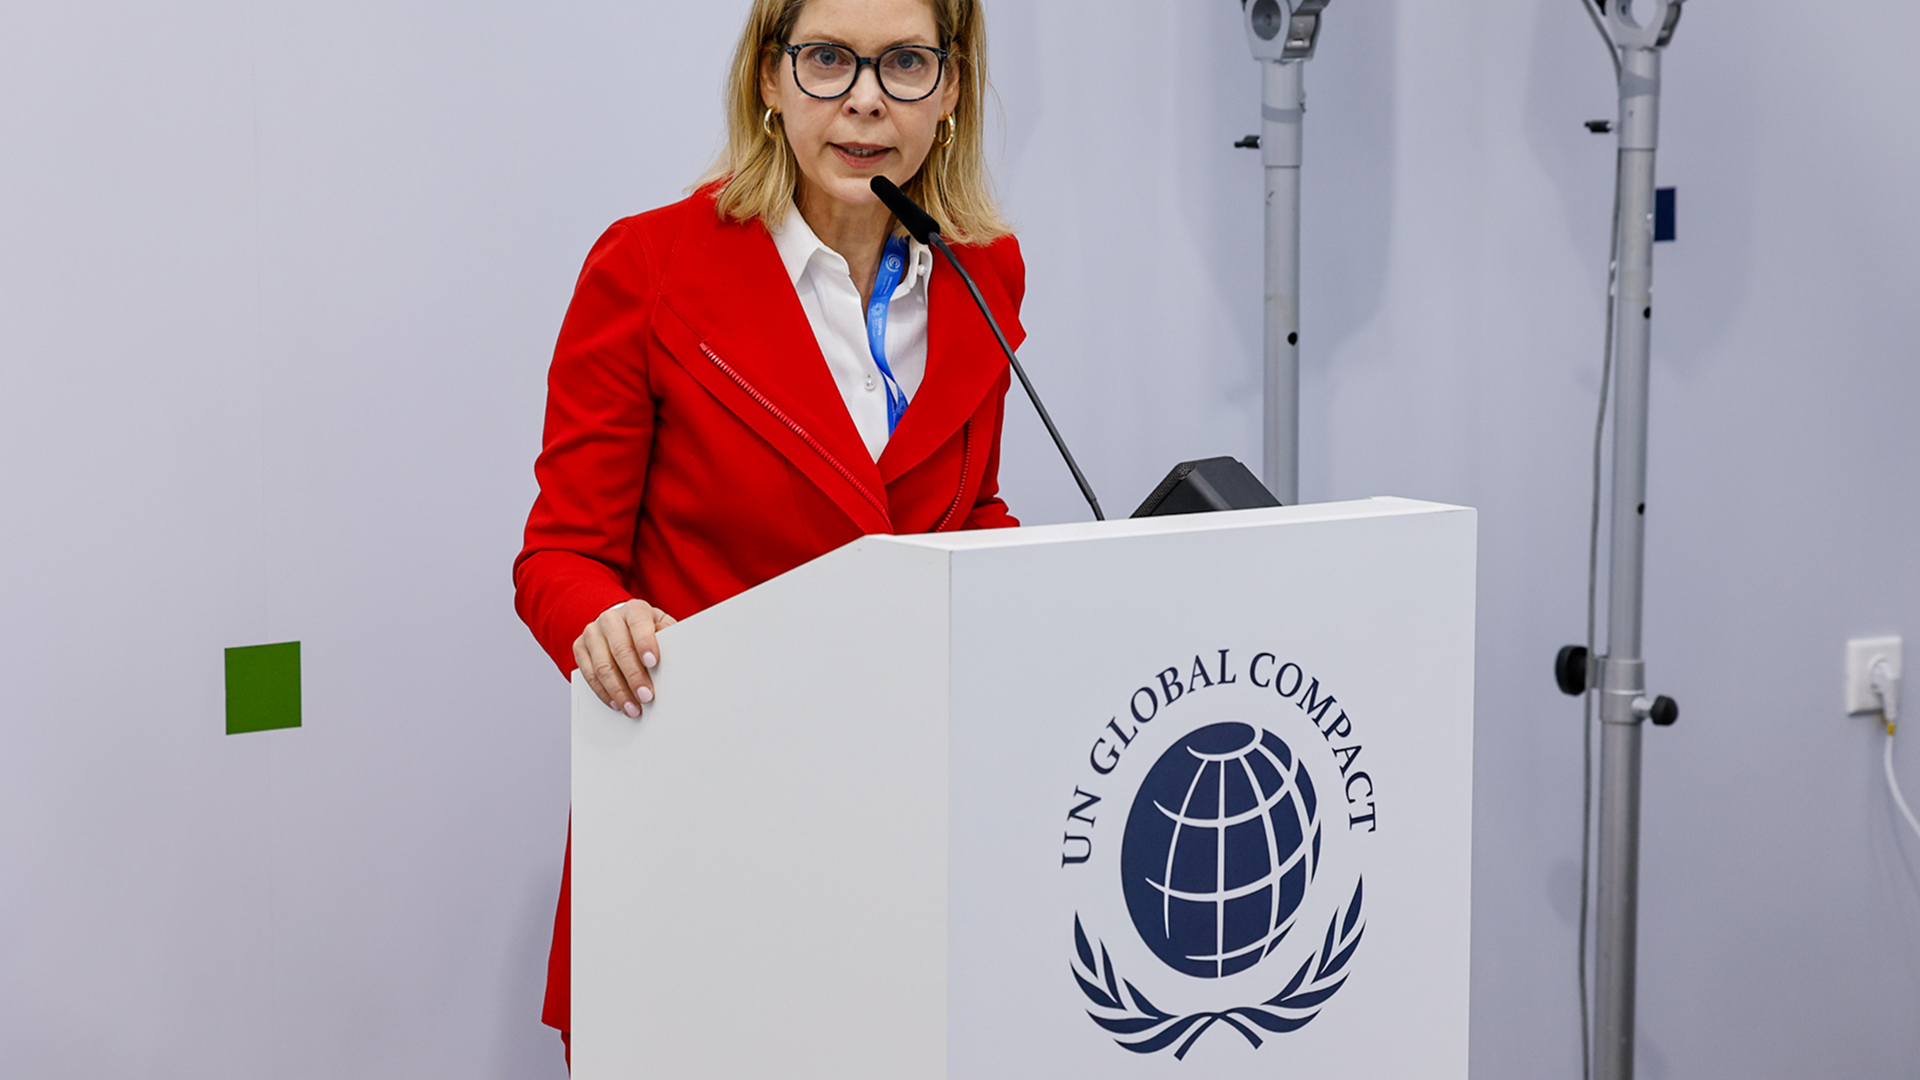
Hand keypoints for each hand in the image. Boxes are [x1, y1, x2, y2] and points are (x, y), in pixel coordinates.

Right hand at [573, 600, 676, 716]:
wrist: (619, 624)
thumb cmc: (645, 629)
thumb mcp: (660, 626)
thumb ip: (667, 635)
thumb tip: (676, 650)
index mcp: (634, 610)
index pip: (639, 624)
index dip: (645, 643)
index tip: (653, 663)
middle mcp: (610, 618)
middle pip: (620, 649)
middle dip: (634, 676)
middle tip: (646, 696)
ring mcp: (592, 632)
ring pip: (602, 666)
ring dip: (618, 691)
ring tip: (632, 708)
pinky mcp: (579, 647)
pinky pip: (589, 674)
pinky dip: (603, 692)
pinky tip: (616, 703)